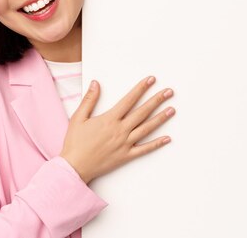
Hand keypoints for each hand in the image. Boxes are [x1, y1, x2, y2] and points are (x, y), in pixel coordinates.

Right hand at [59, 76, 174, 183]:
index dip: (141, 88)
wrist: (74, 166)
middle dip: (157, 100)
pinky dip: (156, 144)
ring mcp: (125, 144)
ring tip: (172, 109)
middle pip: (142, 112)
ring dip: (160, 118)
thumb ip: (89, 99)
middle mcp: (120, 130)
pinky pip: (144, 149)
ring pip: (147, 128)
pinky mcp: (126, 156)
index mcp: (109, 119)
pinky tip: (167, 138)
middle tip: (169, 92)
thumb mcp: (78, 118)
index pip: (129, 100)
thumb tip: (95, 83)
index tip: (151, 80)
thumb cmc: (75, 142)